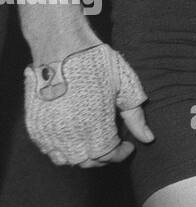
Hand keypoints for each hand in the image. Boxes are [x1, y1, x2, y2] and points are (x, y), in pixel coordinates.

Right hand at [24, 43, 152, 167]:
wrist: (62, 46)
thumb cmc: (96, 62)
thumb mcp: (125, 85)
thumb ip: (135, 116)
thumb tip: (148, 138)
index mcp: (94, 125)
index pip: (107, 155)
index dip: (120, 153)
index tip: (128, 145)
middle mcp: (70, 133)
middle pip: (86, 161)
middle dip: (103, 157)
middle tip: (112, 145)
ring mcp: (49, 130)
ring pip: (65, 158)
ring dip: (81, 155)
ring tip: (94, 143)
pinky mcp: (35, 124)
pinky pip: (47, 148)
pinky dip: (61, 149)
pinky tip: (73, 137)